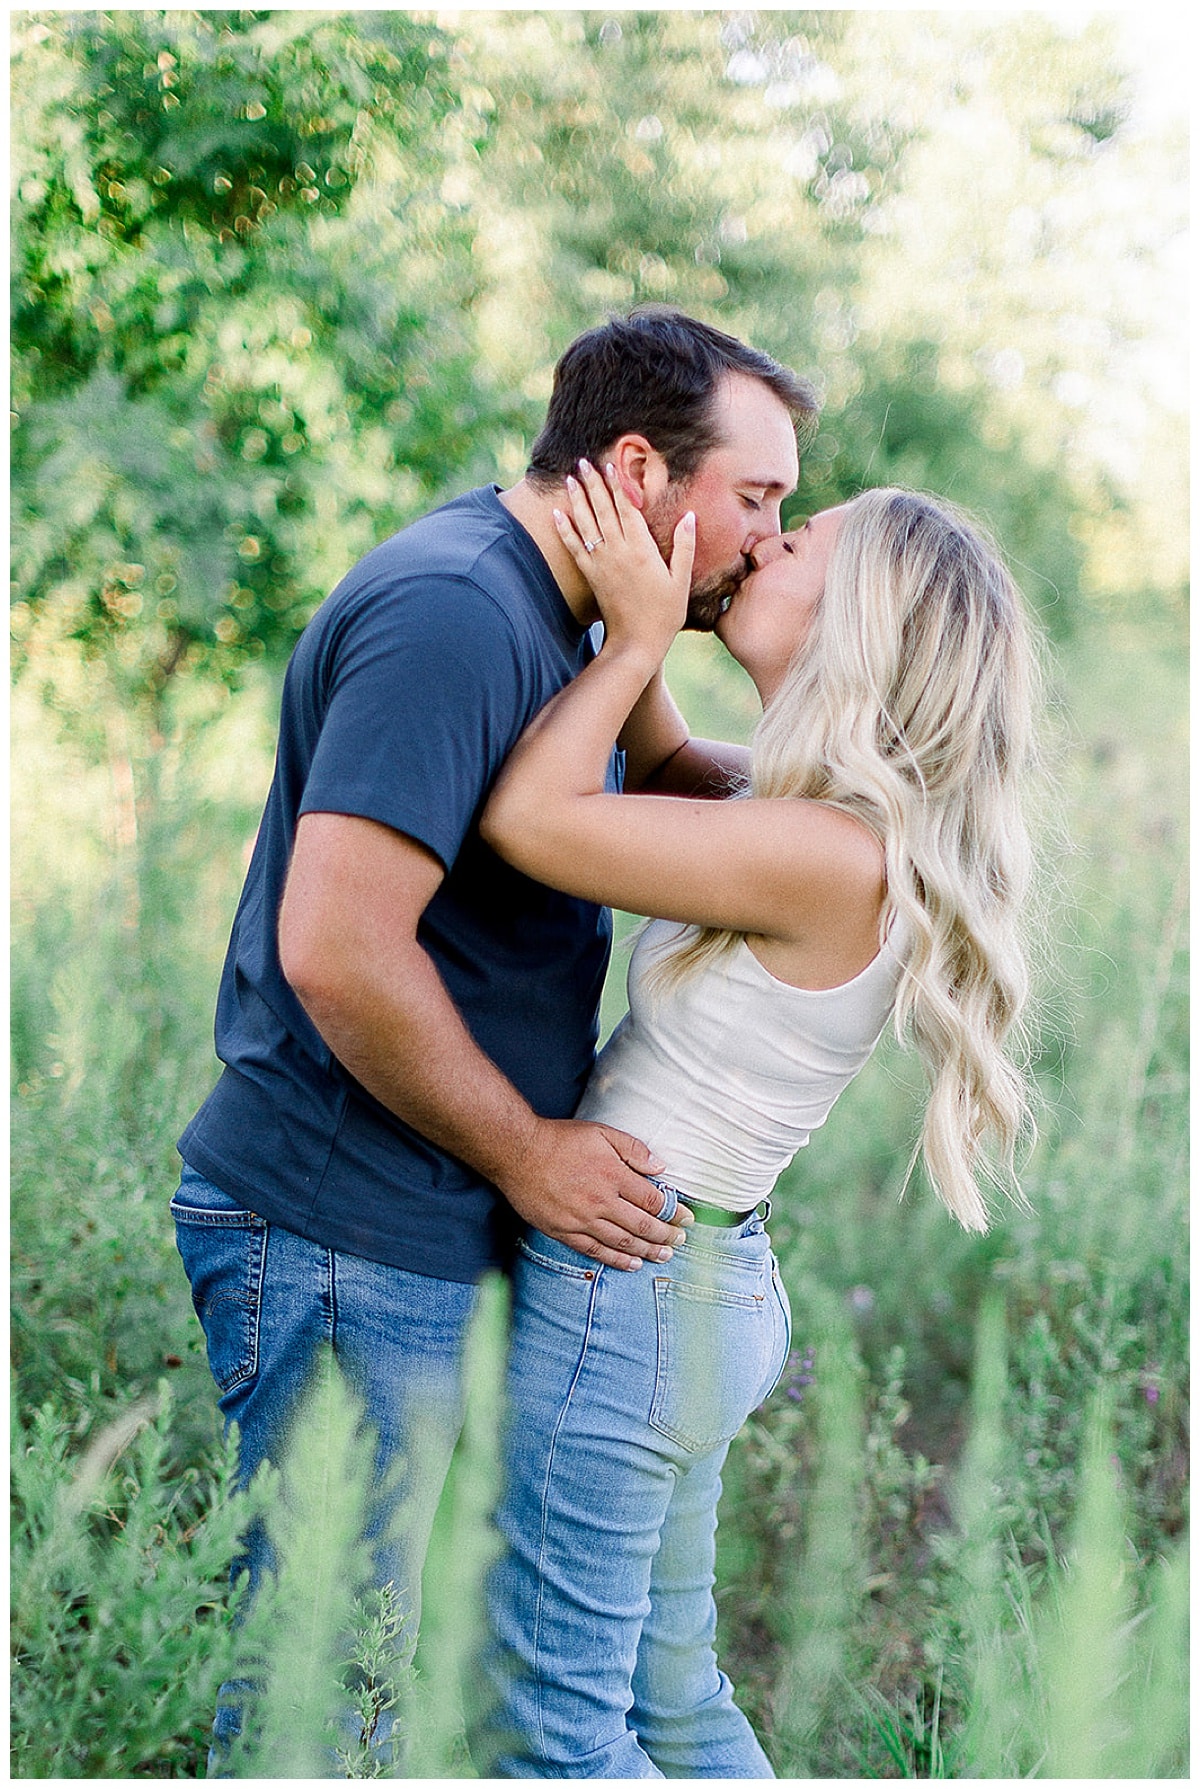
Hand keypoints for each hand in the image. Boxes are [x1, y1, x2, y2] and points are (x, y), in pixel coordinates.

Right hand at [497, 1116, 692, 1270]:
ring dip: (647, 1251)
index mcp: (614, 1175)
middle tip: (681, 1241)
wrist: (518, 1152)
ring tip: (664, 1255)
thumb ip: (633, 1149)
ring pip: (623, 1242)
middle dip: (666, 1235)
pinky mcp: (564, 1231)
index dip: (674, 1212)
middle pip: (643, 1225)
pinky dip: (616, 1260)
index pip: (653, 1201)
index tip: (687, 1219)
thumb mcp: (601, 1133)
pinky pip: (595, 1251)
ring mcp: (582, 1219)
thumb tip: (660, 1167)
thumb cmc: (560, 1139)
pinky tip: (631, 1264)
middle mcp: (601, 1201)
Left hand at [554, 459, 693, 660]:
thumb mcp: (681, 581)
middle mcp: (618, 552)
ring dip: (577, 499)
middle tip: (583, 461)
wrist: (636, 643)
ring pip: (585, 524)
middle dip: (593, 483)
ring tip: (569, 478)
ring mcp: (601, 564)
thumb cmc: (664, 614)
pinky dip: (564, 530)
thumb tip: (689, 516)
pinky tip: (556, 514)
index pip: (627, 509)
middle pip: (602, 510)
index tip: (611, 465)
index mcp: (642, 550)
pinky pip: (574, 547)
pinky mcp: (591, 576)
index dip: (618, 486)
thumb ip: (685, 547)